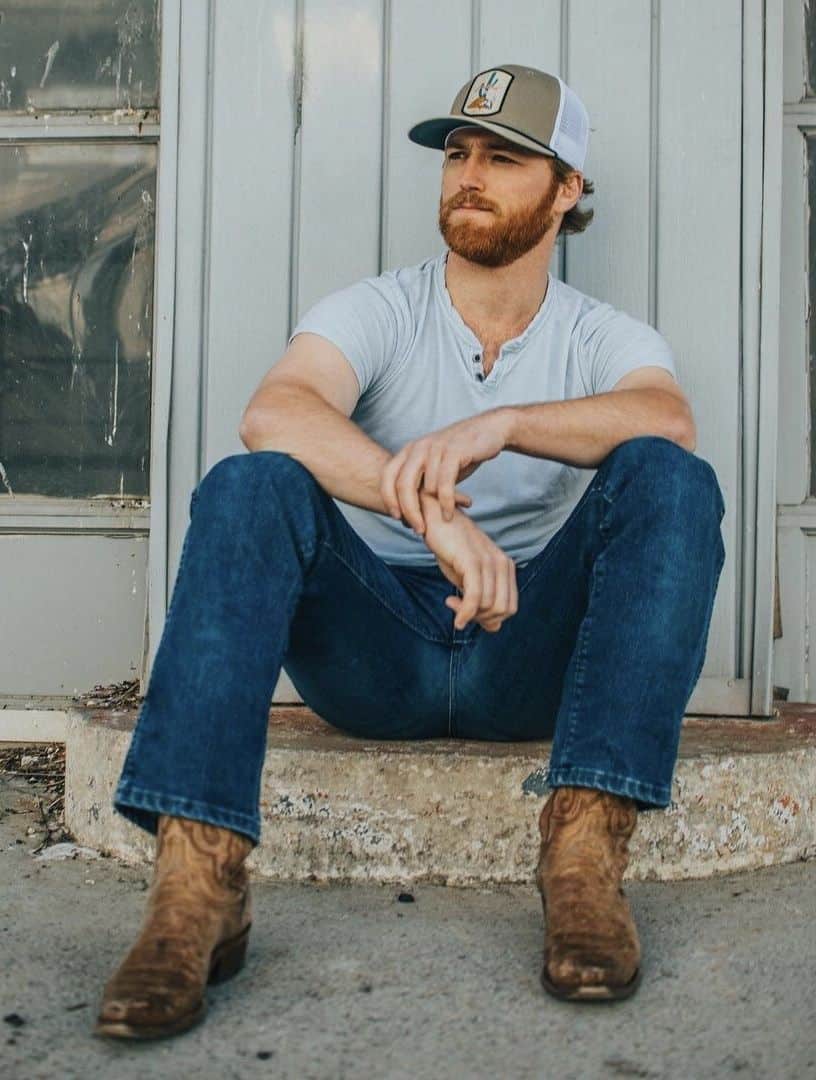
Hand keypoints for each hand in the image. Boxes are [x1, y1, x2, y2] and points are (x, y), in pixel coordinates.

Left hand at [380, 409, 511, 533]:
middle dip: (408, 511)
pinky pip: (444, 484)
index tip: (397, 518)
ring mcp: (436, 448)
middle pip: (403, 484)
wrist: (489, 429)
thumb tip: (407, 511)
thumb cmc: (461, 453)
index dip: (388, 499)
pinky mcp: (454, 452)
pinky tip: (449, 514)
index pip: (387, 476)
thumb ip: (421, 483)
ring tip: (439, 522)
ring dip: (432, 510)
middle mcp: (419, 447)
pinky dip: (446, 503)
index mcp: (410, 450)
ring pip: (425, 487)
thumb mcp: (435, 466)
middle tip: (418, 529)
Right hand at [420, 492, 517, 631]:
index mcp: (505, 567)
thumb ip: (482, 600)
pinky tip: (457, 619)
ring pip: (490, 607)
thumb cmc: (450, 549)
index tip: (470, 613)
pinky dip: (466, 614)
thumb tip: (494, 628)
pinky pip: (475, 598)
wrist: (435, 518)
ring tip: (452, 603)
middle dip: (482, 619)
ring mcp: (489, 562)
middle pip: (503, 611)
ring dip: (470, 615)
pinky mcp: (472, 562)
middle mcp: (502, 564)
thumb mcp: (468, 578)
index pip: (510, 607)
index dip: (491, 619)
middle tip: (461, 612)